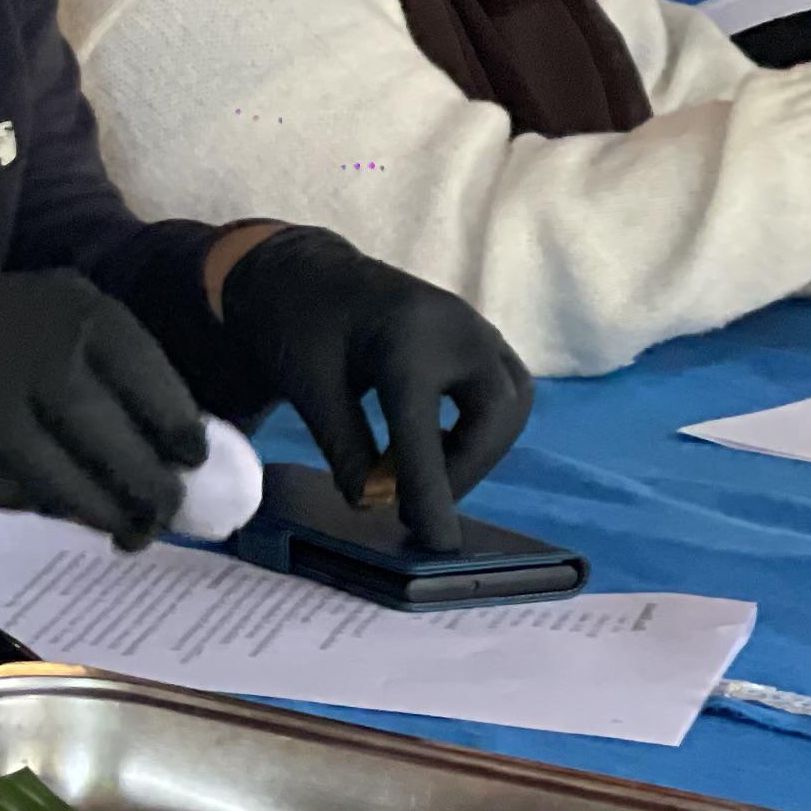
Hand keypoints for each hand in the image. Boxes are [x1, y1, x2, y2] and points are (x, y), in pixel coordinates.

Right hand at [0, 263, 206, 547]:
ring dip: (97, 511)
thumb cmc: (32, 330)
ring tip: (124, 529)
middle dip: (146, 487)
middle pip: (104, 438)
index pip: (147, 383)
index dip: (179, 430)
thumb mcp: (87, 318)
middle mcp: (34, 356)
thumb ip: (133, 373)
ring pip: (53, 478)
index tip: (194, 460)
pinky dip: (33, 506)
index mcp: (84, 319)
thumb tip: (183, 456)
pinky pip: (1, 492)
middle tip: (165, 515)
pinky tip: (55, 505)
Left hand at [217, 226, 531, 549]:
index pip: (425, 429)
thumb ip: (344, 447)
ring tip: (427, 480)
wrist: (305, 271)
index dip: (431, 489)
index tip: (436, 540)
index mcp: (403, 339)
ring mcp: (475, 328)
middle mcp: (455, 328)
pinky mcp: (479, 336)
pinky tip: (436, 450)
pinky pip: (505, 390)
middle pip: (495, 414)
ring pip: (511, 404)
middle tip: (420, 506)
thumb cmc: (298, 325)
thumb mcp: (308, 389)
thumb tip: (373, 504)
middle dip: (464, 468)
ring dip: (478, 451)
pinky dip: (481, 429)